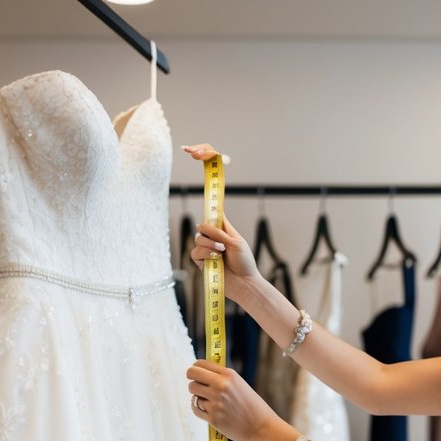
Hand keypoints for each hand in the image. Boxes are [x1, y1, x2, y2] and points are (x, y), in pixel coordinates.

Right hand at [181, 143, 262, 298]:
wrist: (244, 284)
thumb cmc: (244, 262)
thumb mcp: (235, 242)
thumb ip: (218, 233)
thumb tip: (203, 227)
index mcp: (223, 224)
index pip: (213, 203)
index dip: (208, 186)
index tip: (196, 156)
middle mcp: (213, 233)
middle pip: (203, 223)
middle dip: (214, 236)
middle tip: (225, 246)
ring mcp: (205, 246)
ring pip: (199, 238)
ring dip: (212, 248)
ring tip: (223, 256)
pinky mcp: (200, 260)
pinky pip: (196, 252)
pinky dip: (207, 257)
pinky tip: (216, 264)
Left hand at [186, 359, 292, 440]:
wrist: (262, 427)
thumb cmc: (252, 406)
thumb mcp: (240, 385)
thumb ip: (222, 378)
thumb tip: (201, 373)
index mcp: (229, 375)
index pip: (200, 364)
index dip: (196, 369)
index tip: (197, 374)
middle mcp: (221, 386)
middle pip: (191, 375)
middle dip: (192, 379)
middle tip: (198, 386)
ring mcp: (216, 402)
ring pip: (193, 393)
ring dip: (198, 396)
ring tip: (211, 401)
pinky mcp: (213, 417)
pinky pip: (195, 408)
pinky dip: (199, 409)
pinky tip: (208, 410)